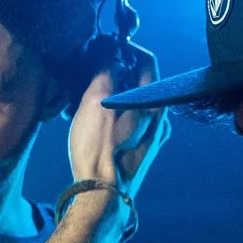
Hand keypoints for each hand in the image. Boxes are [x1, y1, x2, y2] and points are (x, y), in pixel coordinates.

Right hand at [66, 44, 169, 194]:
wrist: (102, 196)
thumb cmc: (100, 149)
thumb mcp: (98, 101)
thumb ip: (106, 71)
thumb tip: (109, 53)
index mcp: (154, 103)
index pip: (147, 61)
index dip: (126, 49)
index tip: (105, 47)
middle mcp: (160, 119)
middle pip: (139, 83)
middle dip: (114, 72)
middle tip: (90, 71)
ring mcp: (152, 137)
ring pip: (132, 103)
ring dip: (109, 94)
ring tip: (82, 97)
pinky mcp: (140, 150)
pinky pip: (128, 122)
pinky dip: (111, 114)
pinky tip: (88, 119)